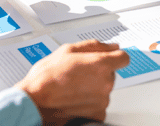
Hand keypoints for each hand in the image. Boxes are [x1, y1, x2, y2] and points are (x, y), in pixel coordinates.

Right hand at [15, 40, 129, 124]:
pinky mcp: (97, 114)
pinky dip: (89, 103)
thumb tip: (112, 47)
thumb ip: (95, 46)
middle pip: (110, 74)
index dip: (115, 57)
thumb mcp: (68, 50)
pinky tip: (75, 99)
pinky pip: (99, 105)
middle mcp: (105, 83)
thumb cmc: (47, 77)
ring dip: (93, 88)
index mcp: (101, 64)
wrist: (35, 101)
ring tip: (72, 87)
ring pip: (103, 90)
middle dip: (97, 73)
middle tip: (78, 74)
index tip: (109, 59)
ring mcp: (102, 100)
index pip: (123, 58)